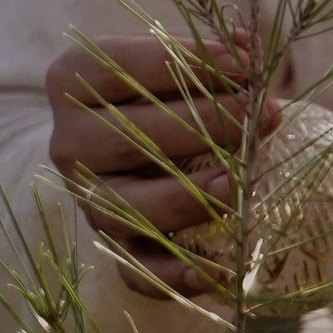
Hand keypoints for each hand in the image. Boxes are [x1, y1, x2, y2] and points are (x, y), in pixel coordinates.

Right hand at [45, 28, 286, 298]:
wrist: (131, 139)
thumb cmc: (161, 87)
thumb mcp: (176, 58)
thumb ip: (209, 55)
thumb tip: (250, 56)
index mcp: (75, 80)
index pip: (124, 68)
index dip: (187, 64)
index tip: (245, 65)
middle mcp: (71, 142)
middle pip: (130, 136)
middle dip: (204, 125)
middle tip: (260, 115)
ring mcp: (88, 198)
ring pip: (128, 206)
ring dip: (186, 199)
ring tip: (238, 185)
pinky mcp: (112, 245)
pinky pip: (135, 270)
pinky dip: (173, 276)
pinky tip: (217, 273)